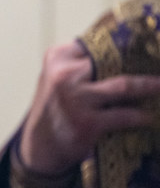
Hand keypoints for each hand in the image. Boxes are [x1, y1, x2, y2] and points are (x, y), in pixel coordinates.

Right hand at [19, 40, 159, 174]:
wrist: (39, 145)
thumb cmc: (55, 108)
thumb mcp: (57, 78)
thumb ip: (79, 63)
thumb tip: (120, 50)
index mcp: (57, 57)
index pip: (96, 42)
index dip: (122, 42)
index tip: (144, 42)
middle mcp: (65, 74)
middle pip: (113, 60)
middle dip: (138, 61)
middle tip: (157, 59)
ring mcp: (76, 98)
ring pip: (125, 86)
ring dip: (150, 86)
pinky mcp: (88, 122)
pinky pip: (126, 115)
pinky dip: (142, 116)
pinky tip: (151, 117)